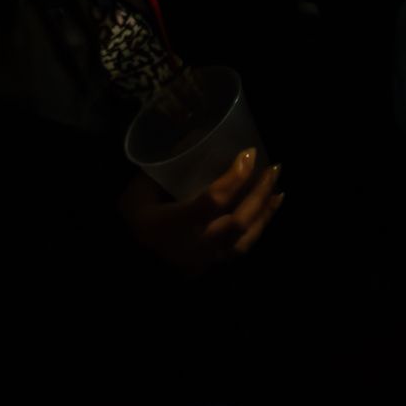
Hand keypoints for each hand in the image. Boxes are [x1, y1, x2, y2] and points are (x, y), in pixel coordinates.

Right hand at [120, 147, 283, 272]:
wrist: (128, 264)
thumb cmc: (131, 221)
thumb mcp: (136, 193)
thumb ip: (161, 171)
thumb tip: (190, 140)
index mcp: (169, 225)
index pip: (210, 204)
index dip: (233, 179)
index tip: (248, 152)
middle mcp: (193, 247)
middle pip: (236, 223)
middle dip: (259, 193)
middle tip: (273, 166)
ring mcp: (205, 260)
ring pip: (244, 239)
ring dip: (265, 211)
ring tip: (278, 188)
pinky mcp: (212, 265)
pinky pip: (242, 248)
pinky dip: (260, 226)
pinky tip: (271, 207)